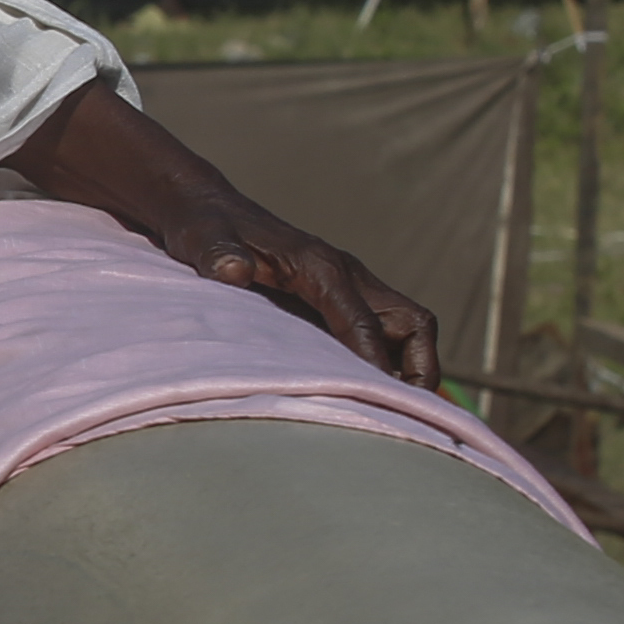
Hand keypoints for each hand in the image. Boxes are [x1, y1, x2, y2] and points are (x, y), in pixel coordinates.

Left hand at [9, 80, 440, 383]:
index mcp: (321, 266)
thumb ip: (218, 255)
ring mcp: (348, 283)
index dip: (376, 367)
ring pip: (406, 327)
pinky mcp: (339, 294)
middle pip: (412, 323)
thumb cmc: (203, 228)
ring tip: (401, 413)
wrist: (204, 207)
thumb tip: (233, 270)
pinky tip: (373, 395)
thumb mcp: (202, 240)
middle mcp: (347, 273)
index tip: (382, 406)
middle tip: (413, 416)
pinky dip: (391, 361)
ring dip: (412, 367)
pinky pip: (384, 330)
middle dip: (421, 369)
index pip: (364, 322)